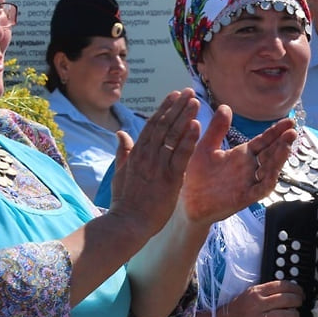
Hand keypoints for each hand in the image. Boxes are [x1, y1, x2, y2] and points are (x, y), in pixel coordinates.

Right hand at [107, 89, 202, 236]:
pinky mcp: (169, 179)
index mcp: (137, 153)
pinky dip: (189, 140)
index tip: (174, 95)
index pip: (152, 125)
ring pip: (173, 136)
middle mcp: (147, 156)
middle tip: (189, 91)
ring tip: (196, 101)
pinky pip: (181, 156)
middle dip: (177, 106)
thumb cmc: (125, 202)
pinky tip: (197, 126)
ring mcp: (158, 166)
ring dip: (185, 117)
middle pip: (164, 125)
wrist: (128, 224)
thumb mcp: (120, 173)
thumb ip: (123, 152)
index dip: (164, 108)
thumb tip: (121, 133)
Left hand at [177, 106, 297, 225]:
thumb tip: (226, 106)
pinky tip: (273, 171)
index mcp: (241, 155)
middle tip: (292, 131)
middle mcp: (248, 167)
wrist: (187, 202)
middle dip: (282, 143)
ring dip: (279, 159)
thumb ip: (217, 129)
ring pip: (270, 170)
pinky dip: (268, 180)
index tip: (288, 121)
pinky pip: (260, 189)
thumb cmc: (196, 175)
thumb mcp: (206, 148)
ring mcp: (248, 182)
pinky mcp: (244, 197)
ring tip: (286, 145)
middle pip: (271, 153)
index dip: (275, 132)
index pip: (263, 141)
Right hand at [212, 280, 304, 316]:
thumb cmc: (236, 313)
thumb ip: (265, 293)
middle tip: (300, 304)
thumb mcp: (248, 296)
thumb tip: (287, 292)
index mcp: (255, 293)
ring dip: (294, 316)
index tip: (300, 292)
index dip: (295, 288)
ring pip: (283, 316)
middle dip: (297, 301)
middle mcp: (256, 305)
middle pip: (285, 299)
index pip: (280, 285)